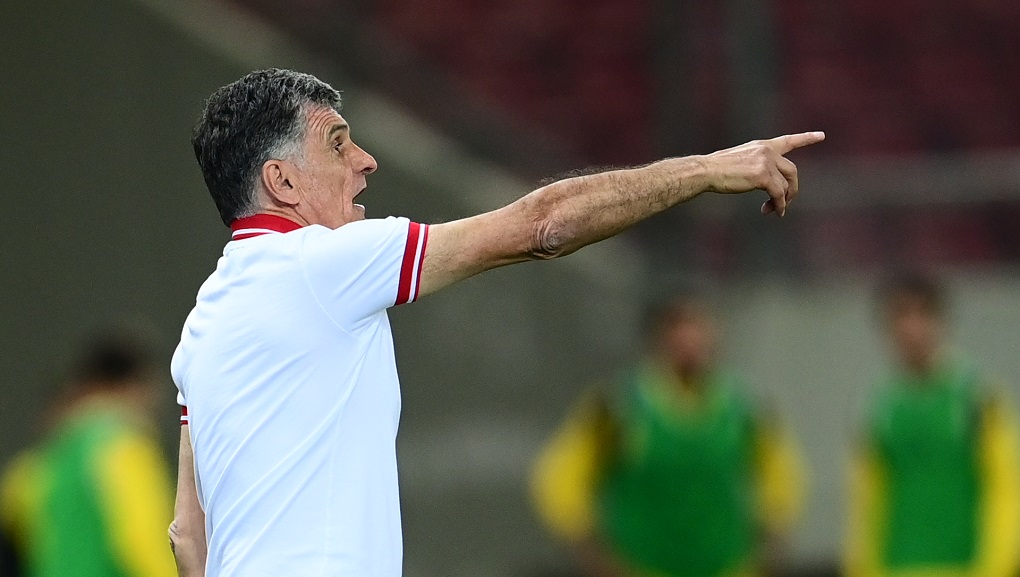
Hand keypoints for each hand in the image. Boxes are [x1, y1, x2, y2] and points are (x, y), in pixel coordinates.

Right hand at [702, 131, 824, 216]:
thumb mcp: (740, 160)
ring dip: (782, 200)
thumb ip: (756, 165)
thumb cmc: (716, 169)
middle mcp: (767, 151)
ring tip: (772, 210)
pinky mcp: (763, 176)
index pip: (788, 140)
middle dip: (792, 189)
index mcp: (762, 145)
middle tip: (784, 202)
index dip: (806, 139)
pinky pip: (778, 194)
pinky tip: (774, 211)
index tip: (822, 136)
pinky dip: (778, 205)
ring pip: (785, 185)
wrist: (706, 171)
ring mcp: (766, 162)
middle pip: (792, 171)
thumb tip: (767, 184)